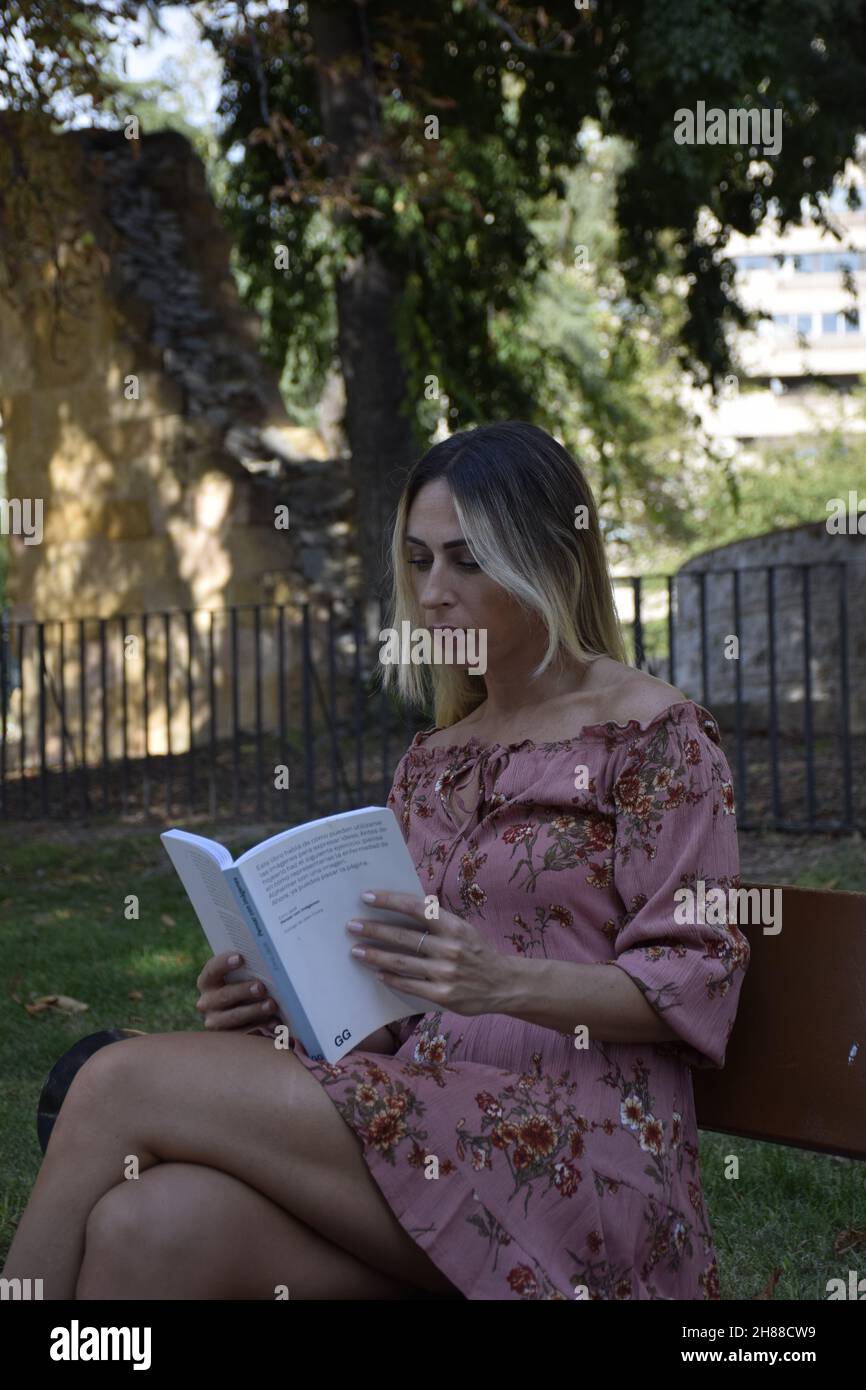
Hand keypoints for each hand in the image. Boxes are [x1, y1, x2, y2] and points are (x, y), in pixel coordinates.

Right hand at [195, 951, 278, 1030]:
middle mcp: (207, 1003)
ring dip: (255, 1011)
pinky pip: (245, 1033)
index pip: (212, 970)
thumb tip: (264, 959)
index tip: (240, 958)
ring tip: (272, 1005)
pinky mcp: (229, 1037)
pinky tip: (274, 1022)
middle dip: (244, 991)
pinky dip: (261, 1027)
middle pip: (225, 995)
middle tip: (261, 987)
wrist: (242, 1010)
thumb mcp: (240, 976)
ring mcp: (216, 1022)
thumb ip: (246, 969)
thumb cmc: (244, 984)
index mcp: (207, 982)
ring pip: (235, 1016)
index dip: (224, 963)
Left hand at [346, 890, 513, 1016]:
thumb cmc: (476, 952)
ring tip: (356, 950)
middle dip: (374, 930)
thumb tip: (401, 905)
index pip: (416, 908)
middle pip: (403, 937)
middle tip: (351, 925)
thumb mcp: (462, 929)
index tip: (367, 897)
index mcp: (454, 926)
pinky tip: (377, 973)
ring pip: (402, 962)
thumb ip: (436, 920)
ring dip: (375, 955)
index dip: (390, 901)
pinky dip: (391, 978)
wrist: (502, 984)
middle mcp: (450, 948)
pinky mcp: (442, 995)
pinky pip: (409, 985)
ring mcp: (445, 973)